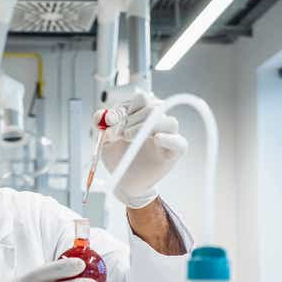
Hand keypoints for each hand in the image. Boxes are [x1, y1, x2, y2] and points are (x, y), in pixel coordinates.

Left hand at [93, 90, 187, 208]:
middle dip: (133, 119)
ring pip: (169, 121)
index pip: (141, 99)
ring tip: (129, 137)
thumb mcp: (105, 140)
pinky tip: (157, 139)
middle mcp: (158, 121)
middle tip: (120, 133)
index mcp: (143, 114)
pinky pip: (179, 142)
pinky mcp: (174, 152)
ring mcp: (168, 136)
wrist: (124, 182)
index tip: (110, 121)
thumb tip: (102, 115)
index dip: (125, 107)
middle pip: (154, 107)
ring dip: (147, 127)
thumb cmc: (118, 158)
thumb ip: (102, 125)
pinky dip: (169, 139)